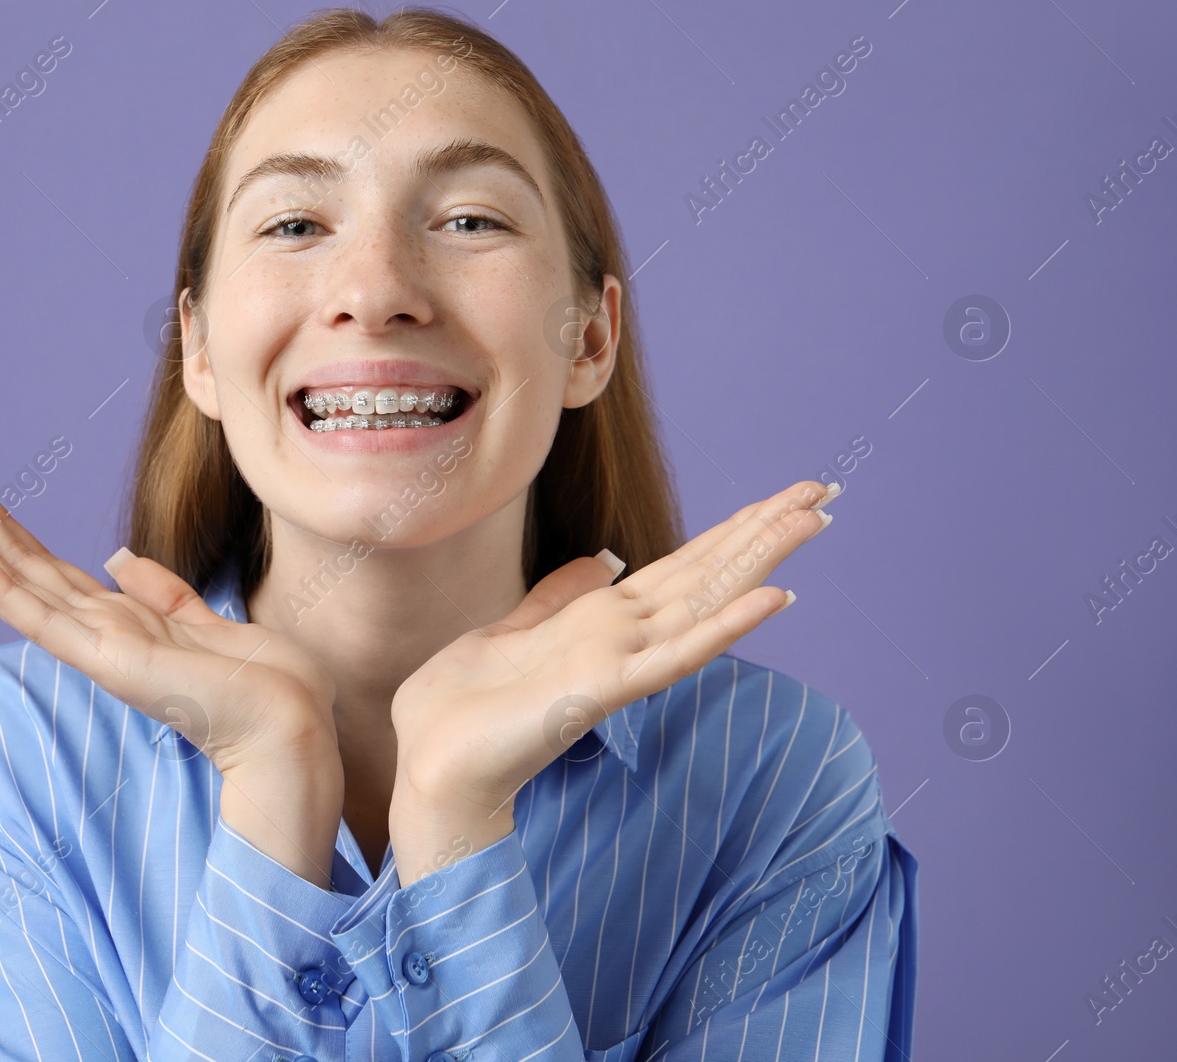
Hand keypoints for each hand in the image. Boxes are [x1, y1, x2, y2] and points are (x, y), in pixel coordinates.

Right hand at [0, 457, 338, 777]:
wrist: (288, 723)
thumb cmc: (259, 681)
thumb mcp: (204, 619)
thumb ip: (159, 591)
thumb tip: (118, 558)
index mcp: (118, 619)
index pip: (44, 563)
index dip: (1, 524)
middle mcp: (96, 630)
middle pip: (17, 562)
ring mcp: (95, 646)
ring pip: (15, 582)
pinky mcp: (106, 659)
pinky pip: (41, 617)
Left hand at [389, 479, 836, 820]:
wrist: (431, 765)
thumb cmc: (461, 709)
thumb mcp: (508, 631)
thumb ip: (558, 599)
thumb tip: (602, 563)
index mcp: (601, 621)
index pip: (683, 566)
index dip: (731, 530)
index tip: (780, 497)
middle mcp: (622, 637)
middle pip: (707, 572)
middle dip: (763, 530)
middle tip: (823, 489)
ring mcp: (619, 662)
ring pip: (705, 600)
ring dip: (759, 559)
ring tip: (812, 519)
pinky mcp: (604, 689)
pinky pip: (676, 655)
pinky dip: (725, 627)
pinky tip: (772, 599)